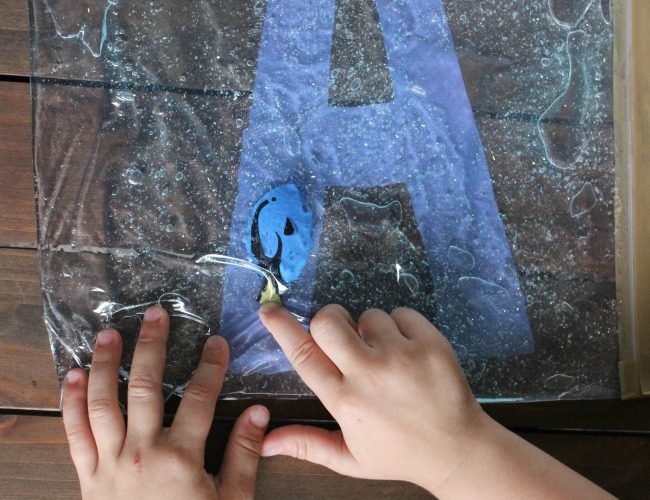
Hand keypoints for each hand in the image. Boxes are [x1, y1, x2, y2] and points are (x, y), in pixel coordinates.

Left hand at [62, 306, 268, 499]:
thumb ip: (244, 457)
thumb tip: (259, 414)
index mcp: (180, 458)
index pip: (201, 398)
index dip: (211, 366)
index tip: (217, 341)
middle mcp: (141, 452)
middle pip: (147, 388)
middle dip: (152, 347)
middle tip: (155, 315)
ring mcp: (109, 463)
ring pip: (104, 403)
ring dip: (106, 365)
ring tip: (108, 334)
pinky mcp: (87, 477)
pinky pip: (74, 434)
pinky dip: (71, 404)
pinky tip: (73, 376)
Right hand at [259, 304, 612, 498]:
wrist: (459, 451)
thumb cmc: (400, 454)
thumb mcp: (350, 458)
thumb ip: (306, 444)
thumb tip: (265, 441)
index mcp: (345, 400)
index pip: (303, 354)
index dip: (281, 327)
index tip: (268, 308)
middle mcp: (370, 374)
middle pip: (329, 321)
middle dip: (329, 320)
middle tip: (341, 336)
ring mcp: (402, 356)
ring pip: (368, 315)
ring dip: (371, 329)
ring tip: (386, 356)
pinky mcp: (431, 342)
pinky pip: (401, 312)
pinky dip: (400, 326)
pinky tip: (407, 351)